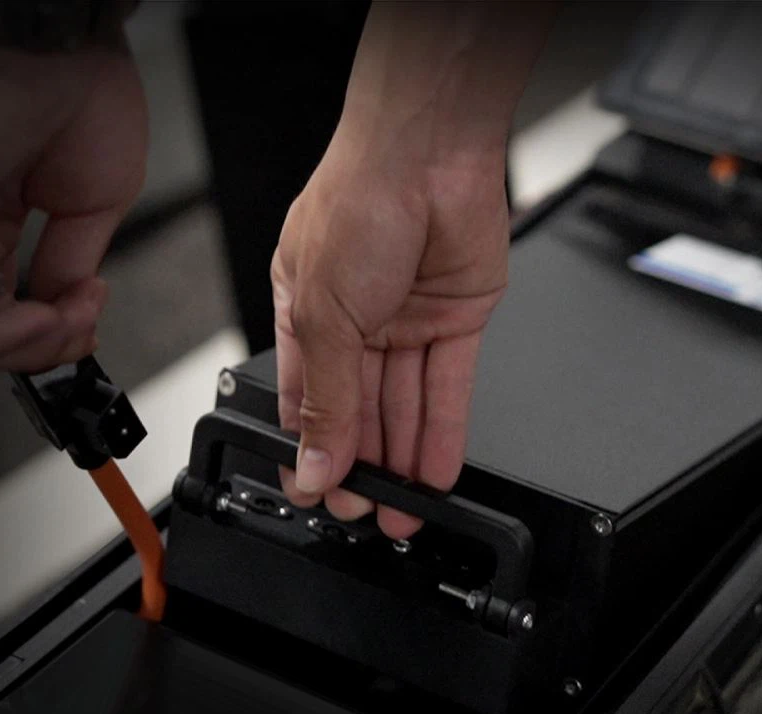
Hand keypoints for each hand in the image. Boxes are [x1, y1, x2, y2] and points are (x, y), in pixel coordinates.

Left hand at [0, 37, 146, 370]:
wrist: (66, 55)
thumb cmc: (83, 104)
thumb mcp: (94, 210)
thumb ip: (68, 267)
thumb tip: (65, 309)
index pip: (2, 316)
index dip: (52, 336)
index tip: (92, 315)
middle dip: (42, 350)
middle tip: (84, 327)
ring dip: (26, 350)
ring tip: (70, 322)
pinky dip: (2, 341)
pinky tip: (46, 320)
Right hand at [272, 129, 509, 538]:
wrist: (429, 154)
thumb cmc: (358, 201)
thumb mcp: (322, 311)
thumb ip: (324, 395)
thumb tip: (313, 459)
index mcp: (305, 311)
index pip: (305, 399)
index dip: (312, 450)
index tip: (318, 495)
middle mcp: (356, 319)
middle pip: (359, 410)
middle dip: (362, 466)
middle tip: (366, 512)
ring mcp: (407, 321)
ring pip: (404, 406)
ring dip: (403, 462)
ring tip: (403, 513)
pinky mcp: (456, 320)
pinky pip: (448, 389)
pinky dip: (442, 434)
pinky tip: (434, 475)